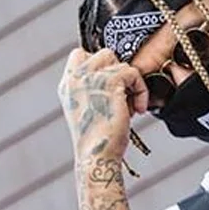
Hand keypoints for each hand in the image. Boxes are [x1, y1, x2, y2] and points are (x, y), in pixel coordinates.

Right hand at [57, 48, 147, 164]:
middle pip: (104, 54)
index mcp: (67, 84)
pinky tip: (137, 111)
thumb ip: (94, 90)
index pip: (81, 55)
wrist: (97, 155)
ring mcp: (90, 78)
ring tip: (129, 108)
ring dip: (131, 84)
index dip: (102, 67)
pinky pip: (133, 73)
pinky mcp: (109, 82)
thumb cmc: (99, 139)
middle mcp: (75, 77)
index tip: (113, 90)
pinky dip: (141, 91)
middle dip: (119, 74)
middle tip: (123, 99)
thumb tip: (119, 78)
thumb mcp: (90, 109)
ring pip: (120, 63)